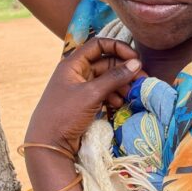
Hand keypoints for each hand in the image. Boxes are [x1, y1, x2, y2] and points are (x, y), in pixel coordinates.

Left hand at [25, 38, 143, 154]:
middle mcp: (77, 73)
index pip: (98, 45)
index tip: (134, 57)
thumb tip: (137, 63)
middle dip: (124, 70)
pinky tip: (120, 103)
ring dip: (122, 84)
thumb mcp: (91, 94)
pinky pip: (105, 92)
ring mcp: (81, 88)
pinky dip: (115, 95)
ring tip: (132, 93)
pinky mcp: (85, 102)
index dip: (118, 47)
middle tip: (142, 79)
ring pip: (107, 79)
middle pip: (106, 62)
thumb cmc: (64, 115)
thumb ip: (115, 77)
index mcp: (73, 64)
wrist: (48, 146)